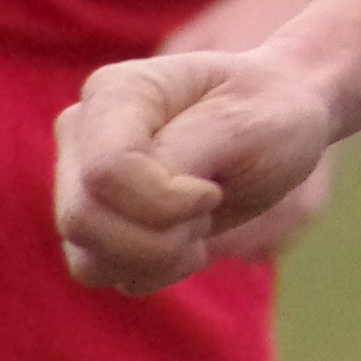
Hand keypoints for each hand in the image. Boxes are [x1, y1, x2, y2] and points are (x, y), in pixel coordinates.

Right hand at [53, 53, 333, 294]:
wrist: (281, 121)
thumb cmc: (269, 112)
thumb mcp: (246, 123)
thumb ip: (184, 153)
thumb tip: (129, 190)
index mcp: (115, 90)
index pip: (106, 170)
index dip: (165, 200)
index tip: (213, 189)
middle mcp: (82, 132)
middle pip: (84, 219)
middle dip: (161, 235)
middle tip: (211, 205)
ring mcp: (78, 178)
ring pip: (86, 257)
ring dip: (158, 256)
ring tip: (201, 218)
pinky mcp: (89, 219)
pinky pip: (98, 270)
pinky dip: (151, 269)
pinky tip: (189, 238)